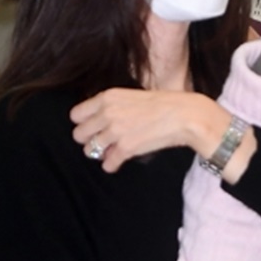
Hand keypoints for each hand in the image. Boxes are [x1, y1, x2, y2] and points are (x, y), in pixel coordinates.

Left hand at [70, 88, 254, 176]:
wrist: (185, 115)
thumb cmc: (164, 104)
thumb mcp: (132, 96)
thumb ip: (113, 106)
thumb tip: (101, 122)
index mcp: (107, 97)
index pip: (76, 115)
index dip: (84, 123)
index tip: (93, 128)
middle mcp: (107, 113)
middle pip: (79, 134)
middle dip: (89, 140)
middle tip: (102, 142)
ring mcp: (115, 131)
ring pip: (89, 150)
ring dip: (99, 153)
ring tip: (111, 152)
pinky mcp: (125, 148)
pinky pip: (107, 163)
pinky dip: (111, 165)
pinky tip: (117, 163)